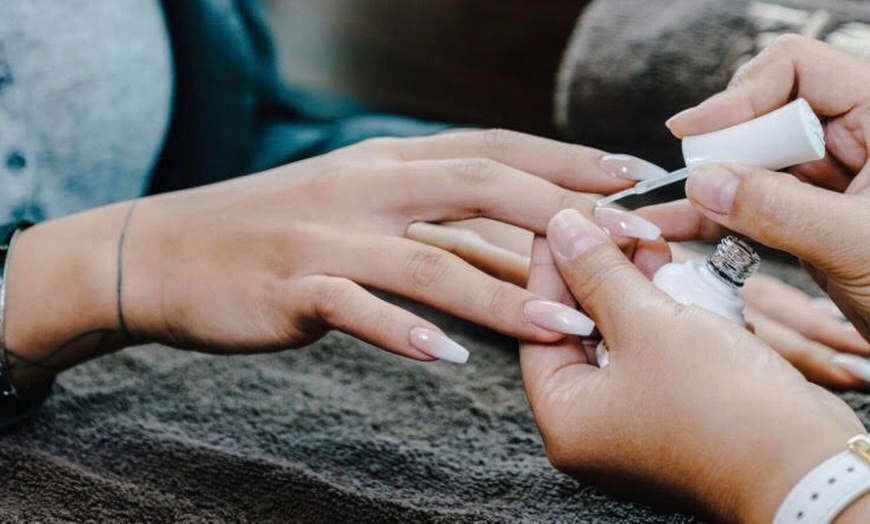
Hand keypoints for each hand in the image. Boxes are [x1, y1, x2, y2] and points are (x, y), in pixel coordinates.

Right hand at [5, 130, 637, 384]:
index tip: (636, 181)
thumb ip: (440, 224)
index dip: (568, 161)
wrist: (167, 252)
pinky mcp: (291, 285)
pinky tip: (448, 360)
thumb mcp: (363, 211)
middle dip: (563, 215)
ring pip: (432, 259)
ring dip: (504, 296)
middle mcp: (366, 186)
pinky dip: (404, 332)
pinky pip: (357, 308)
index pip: (495, 149)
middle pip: (480, 187)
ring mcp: (328, 235)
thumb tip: (523, 246)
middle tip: (634, 246)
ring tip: (569, 328)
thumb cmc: (278, 233)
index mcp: (389, 162)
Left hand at [520, 209, 865, 521]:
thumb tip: (561, 230)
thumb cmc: (720, 408)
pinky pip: (652, 351)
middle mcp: (593, 426)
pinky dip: (658, 313)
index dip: (549, 270)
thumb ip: (598, 274)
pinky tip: (669, 273)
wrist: (805, 462)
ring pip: (619, 337)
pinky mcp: (674, 411)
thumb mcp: (647, 325)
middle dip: (596, 274)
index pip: (540, 327)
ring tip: (644, 240)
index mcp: (565, 418)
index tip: (558, 222)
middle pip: (578, 331)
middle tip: (608, 225)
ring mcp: (635, 421)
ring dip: (631, 287)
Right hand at [638, 36, 869, 379]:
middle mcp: (853, 138)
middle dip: (721, 149)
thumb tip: (706, 182)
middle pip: (764, 115)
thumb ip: (781, 210)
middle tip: (693, 184)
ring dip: (708, 188)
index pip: (797, 70)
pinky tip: (677, 229)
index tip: (692, 133)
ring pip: (752, 163)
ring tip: (664, 211)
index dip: (740, 95)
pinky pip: (753, 205)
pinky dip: (717, 218)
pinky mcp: (808, 216)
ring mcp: (828, 178)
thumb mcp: (858, 243)